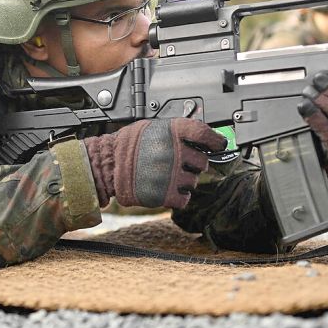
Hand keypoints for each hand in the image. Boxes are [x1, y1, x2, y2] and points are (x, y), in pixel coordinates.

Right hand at [83, 118, 226, 208]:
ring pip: (193, 182)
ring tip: (165, 176)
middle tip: (178, 164)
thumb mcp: (153, 128)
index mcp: (172, 131)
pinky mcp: (165, 194)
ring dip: (184, 182)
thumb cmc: (129, 145)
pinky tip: (166, 189)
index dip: (216, 141)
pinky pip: (184, 199)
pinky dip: (178, 197)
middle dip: (193, 165)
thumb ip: (177, 132)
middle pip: (202, 162)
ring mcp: (171, 174)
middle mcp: (174, 152)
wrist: (108, 164)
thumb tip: (201, 137)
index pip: (205, 134)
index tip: (219, 145)